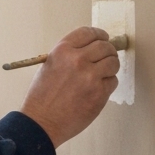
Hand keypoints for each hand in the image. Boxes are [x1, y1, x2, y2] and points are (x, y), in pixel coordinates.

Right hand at [19, 26, 119, 146]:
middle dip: (108, 51)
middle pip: (105, 46)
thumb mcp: (50, 65)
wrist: (42, 122)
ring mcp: (90, 76)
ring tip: (102, 74)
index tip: (103, 38)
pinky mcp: (99, 93)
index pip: (88, 32)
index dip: (99, 35)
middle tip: (106, 58)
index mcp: (62, 50)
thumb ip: (68, 55)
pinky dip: (108, 84)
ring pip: (113, 63)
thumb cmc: (42, 97)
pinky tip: (97, 89)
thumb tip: (91, 49)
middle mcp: (77, 60)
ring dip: (111, 67)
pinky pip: (113, 81)